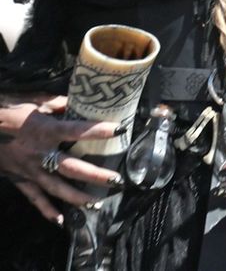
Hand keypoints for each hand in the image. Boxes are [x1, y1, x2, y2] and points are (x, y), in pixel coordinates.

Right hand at [0, 95, 123, 224]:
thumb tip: (82, 101)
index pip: (75, 130)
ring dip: (76, 197)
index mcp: (44, 130)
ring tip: (96, 203)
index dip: (96, 130)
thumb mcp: (33, 102)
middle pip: (70, 167)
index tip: (119, 130)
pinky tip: (60, 221)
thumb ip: (58, 103)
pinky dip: (46, 210)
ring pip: (56, 187)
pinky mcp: (20, 179)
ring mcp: (29, 169)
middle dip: (94, 176)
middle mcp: (38, 153)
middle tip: (116, 181)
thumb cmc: (6, 111)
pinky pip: (34, 197)